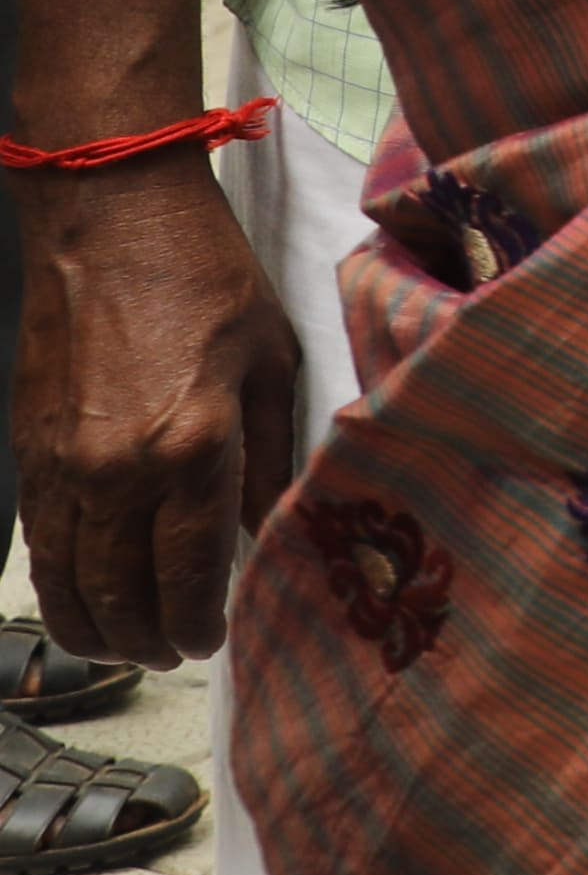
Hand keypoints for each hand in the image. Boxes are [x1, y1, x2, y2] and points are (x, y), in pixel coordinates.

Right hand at [16, 153, 300, 662]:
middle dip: (149, 639)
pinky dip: (60, 585)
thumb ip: (271, 456)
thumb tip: (270, 527)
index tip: (212, 641)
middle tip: (175, 653)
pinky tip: (84, 599)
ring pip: (68, 582)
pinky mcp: (28, 451)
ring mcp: (64, 465)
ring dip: (98, 627)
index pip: (188, 571)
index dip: (198, 620)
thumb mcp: (273, 361)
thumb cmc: (207, 278)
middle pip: (121, 592)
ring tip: (131, 646)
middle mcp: (119, 469)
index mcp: (192, 445)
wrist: (109, 221)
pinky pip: (41, 543)